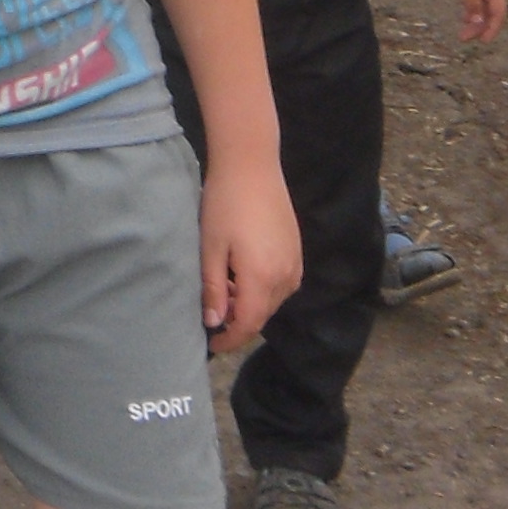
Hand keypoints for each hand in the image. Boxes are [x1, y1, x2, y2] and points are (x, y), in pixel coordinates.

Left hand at [202, 155, 301, 354]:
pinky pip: (281, 283)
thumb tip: (214, 321)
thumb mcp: (210, 248)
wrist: (252, 165)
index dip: (230, 339)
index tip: (211, 343)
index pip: (248, 324)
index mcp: (262, 278)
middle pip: (262, 314)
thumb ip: (213, 288)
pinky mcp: (296, 251)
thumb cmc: (225, 204)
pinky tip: (241, 272)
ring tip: (222, 286)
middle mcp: (286, 276)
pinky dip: (261, 288)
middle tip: (211, 310)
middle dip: (237, 320)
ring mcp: (295, 263)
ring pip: (272, 300)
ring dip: (249, 303)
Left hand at [446, 0, 507, 42]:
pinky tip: (464, 19)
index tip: (483, 41)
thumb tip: (477, 23)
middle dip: (480, 28)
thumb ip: (472, 2)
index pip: (498, 12)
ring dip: (475, 22)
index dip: (493, 28)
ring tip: (462, 34)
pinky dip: (471, 12)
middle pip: (491, 13)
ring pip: (484, 10)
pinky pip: (477, 3)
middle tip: (464, 39)